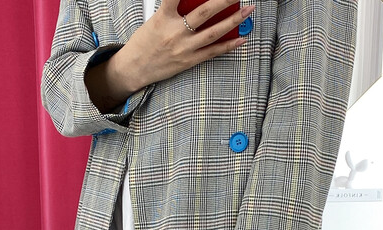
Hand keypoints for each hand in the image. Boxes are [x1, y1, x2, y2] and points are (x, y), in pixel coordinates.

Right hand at [119, 0, 255, 90]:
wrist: (135, 69)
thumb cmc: (145, 42)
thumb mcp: (155, 20)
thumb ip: (174, 10)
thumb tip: (198, 3)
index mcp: (163, 17)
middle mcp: (175, 32)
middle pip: (205, 12)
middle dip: (224, 0)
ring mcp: (184, 48)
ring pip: (214, 32)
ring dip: (234, 21)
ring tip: (248, 11)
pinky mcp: (189, 61)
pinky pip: (213, 52)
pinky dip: (229, 45)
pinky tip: (241, 38)